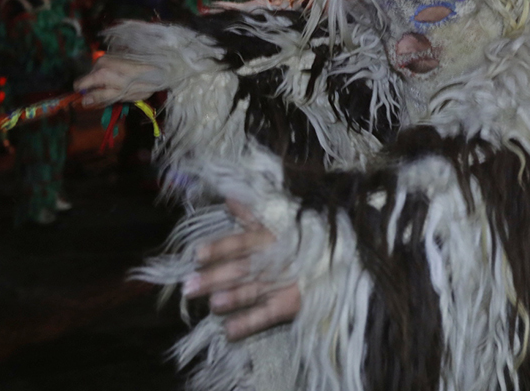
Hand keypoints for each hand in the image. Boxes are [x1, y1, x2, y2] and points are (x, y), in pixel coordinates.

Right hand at [75, 55, 159, 107]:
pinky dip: (110, 74)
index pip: (79, 84)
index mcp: (100, 73)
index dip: (84, 93)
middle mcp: (100, 62)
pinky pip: (104, 68)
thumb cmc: (140, 84)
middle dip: (96, 88)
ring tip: (121, 85)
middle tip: (112, 94)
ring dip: (104, 81)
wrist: (158, 68)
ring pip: (97, 73)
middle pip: (88, 79)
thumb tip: (84, 101)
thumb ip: (100, 97)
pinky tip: (123, 78)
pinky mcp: (113, 55)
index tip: (92, 99)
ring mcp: (106, 57)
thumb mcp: (119, 95)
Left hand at [183, 200, 301, 340]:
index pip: (241, 242)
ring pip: (254, 290)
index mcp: (269, 237)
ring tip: (212, 305)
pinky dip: (249, 323)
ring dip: (233, 298)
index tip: (196, 255)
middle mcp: (273, 260)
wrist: (340, 258)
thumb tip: (228, 198)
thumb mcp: (281, 220)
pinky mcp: (291, 303)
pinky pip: (268, 315)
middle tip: (189, 287)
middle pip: (241, 269)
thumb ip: (253, 213)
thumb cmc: (304, 237)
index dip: (219, 248)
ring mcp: (282, 282)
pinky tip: (229, 331)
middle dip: (215, 277)